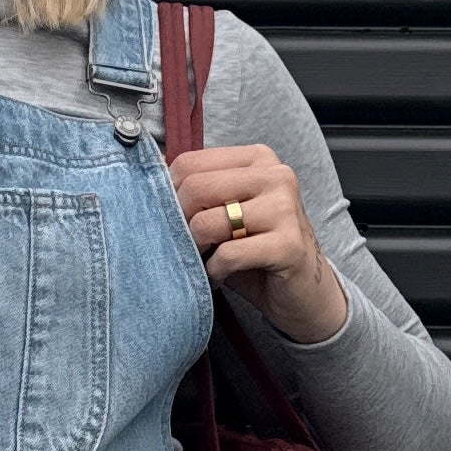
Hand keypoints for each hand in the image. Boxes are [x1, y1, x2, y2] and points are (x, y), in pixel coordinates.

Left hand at [165, 143, 351, 344]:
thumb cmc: (256, 249)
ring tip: (206, 260)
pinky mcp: (289, 245)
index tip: (177, 220)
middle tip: (191, 244)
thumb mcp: (223, 211)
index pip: (190, 162)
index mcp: (258, 158)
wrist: (302, 291)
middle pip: (195, 189)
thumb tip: (148, 172)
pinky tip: (220, 276)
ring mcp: (286, 208)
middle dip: (181, 223)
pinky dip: (214, 272)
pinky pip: (228, 255)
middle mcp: (276, 175)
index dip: (170, 195)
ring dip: (197, 250)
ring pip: (207, 222)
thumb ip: (195, 190)